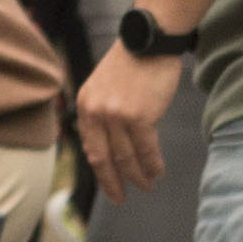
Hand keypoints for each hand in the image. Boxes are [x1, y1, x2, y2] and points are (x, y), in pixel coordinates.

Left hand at [74, 41, 183, 190]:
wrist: (149, 42)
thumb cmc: (131, 64)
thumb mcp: (103, 87)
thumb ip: (102, 113)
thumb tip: (108, 145)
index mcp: (84, 106)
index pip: (89, 147)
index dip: (100, 170)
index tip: (108, 184)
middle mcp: (95, 113)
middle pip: (103, 158)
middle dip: (113, 183)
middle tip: (121, 199)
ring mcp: (116, 116)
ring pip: (126, 158)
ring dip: (137, 177)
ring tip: (147, 186)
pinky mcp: (139, 117)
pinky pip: (146, 150)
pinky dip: (152, 165)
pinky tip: (158, 172)